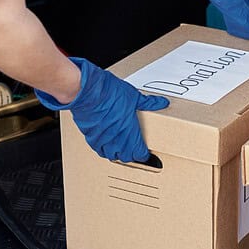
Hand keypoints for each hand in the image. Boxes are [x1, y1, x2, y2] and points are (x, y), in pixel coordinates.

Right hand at [35, 57, 168, 162]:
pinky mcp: (90, 136)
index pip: (139, 152)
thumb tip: (161, 103)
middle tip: (134, 149)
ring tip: (120, 148)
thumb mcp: (133, 96)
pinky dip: (103, 148)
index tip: (145, 152)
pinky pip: (98, 149)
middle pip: (126, 157)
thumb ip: (148, 103)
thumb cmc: (108, 92)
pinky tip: (105, 143)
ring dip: (117, 153)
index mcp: (129, 131)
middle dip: (131, 155)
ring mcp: (102, 139)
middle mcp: (116, 139)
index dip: (143, 154)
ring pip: (111, 155)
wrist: (87, 91)